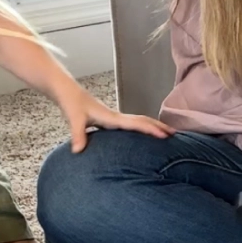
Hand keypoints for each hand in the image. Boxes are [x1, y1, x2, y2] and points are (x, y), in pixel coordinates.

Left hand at [56, 88, 172, 153]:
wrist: (66, 91)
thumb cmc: (71, 103)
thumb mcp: (73, 119)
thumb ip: (77, 135)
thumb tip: (78, 151)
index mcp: (111, 117)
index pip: (136, 123)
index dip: (151, 129)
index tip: (166, 135)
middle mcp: (115, 116)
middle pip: (142, 120)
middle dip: (158, 127)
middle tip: (175, 135)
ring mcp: (113, 117)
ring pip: (137, 121)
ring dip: (151, 126)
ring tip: (165, 134)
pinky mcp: (108, 119)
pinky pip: (129, 124)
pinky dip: (139, 128)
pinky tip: (140, 135)